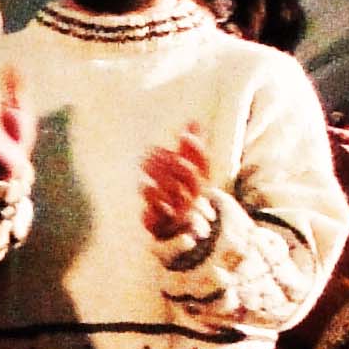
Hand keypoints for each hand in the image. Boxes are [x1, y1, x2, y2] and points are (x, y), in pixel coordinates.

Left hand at [138, 120, 216, 241]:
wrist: (173, 228)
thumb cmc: (179, 192)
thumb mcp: (184, 169)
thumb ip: (188, 147)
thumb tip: (194, 120)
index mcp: (201, 183)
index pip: (205, 165)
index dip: (196, 150)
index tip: (184, 135)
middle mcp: (193, 197)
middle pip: (190, 180)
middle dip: (174, 163)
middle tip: (152, 149)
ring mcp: (180, 211)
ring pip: (175, 194)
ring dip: (160, 177)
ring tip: (143, 162)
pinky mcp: (164, 223)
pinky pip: (160, 213)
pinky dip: (152, 199)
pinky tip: (143, 184)